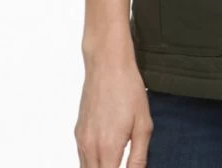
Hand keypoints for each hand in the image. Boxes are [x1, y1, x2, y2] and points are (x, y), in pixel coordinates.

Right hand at [75, 48, 152, 166]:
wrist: (107, 64)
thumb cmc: (128, 89)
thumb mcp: (143, 124)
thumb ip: (139, 157)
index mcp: (108, 148)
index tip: (128, 167)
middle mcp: (90, 147)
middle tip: (122, 163)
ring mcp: (81, 140)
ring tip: (116, 160)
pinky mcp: (78, 132)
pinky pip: (82, 158)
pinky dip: (92, 163)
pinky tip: (107, 154)